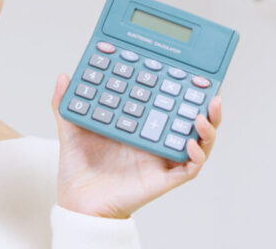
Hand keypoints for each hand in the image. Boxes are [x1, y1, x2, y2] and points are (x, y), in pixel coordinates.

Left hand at [51, 74, 221, 218]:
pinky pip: (189, 168)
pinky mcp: (164, 178)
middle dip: (208, 106)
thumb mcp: (72, 131)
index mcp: (141, 126)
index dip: (184, 89)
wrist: (77, 203)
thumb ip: (66, 104)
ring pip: (199, 143)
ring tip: (203, 115)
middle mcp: (156, 141)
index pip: (169, 103)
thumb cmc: (79, 171)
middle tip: (211, 91)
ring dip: (208, 129)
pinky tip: (189, 143)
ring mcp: (162, 159)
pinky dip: (196, 156)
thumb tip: (64, 77)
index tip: (191, 72)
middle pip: (191, 120)